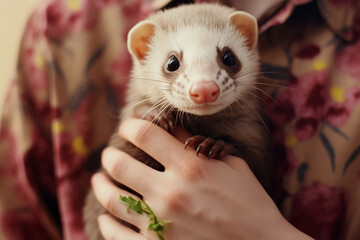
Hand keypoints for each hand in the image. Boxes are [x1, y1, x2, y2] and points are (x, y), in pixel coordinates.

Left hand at [92, 118, 312, 239]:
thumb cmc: (251, 205)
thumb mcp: (232, 166)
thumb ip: (201, 145)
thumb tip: (173, 129)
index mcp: (190, 167)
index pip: (144, 133)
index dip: (131, 124)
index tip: (128, 125)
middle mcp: (170, 192)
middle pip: (119, 164)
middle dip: (110, 155)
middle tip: (110, 154)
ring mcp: (160, 223)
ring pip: (111, 199)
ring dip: (101, 185)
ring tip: (99, 179)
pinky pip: (116, 234)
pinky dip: (106, 222)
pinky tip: (106, 216)